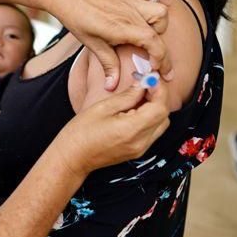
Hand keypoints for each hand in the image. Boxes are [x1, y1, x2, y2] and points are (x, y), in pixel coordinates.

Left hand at [48, 0, 171, 90]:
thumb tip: (112, 84)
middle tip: (149, 57)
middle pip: (161, 30)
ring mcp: (133, 1)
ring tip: (150, 34)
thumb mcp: (93, 45)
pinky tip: (158, 5)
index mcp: (125, 28)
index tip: (160, 72)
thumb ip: (108, 64)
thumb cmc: (77, 17)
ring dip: (160, 24)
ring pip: (161, 10)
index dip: (162, 60)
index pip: (155, 44)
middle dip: (160, 47)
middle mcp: (132, 13)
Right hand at [52, 83, 170, 175]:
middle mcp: (140, 142)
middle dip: (158, 98)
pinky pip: (152, 132)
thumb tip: (142, 84)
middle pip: (164, 116)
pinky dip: (149, 119)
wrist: (72, 158)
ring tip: (138, 98)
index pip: (160, 107)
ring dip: (154, 109)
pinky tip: (134, 111)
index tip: (150, 78)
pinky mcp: (137, 152)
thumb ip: (127, 96)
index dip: (158, 90)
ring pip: (160, 124)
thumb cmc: (81, 133)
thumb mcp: (103, 107)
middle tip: (144, 85)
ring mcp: (140, 149)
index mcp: (132, 129)